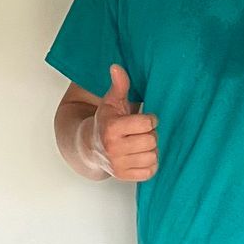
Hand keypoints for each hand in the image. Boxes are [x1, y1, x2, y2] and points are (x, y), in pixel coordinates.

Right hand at [93, 64, 157, 182]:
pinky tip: (140, 155)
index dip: (149, 119)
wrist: (90, 146)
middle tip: (140, 133)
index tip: (143, 119)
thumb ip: (119, 84)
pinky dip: (150, 164)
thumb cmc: (106, 121)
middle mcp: (114, 149)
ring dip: (150, 149)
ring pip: (152, 156)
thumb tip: (116, 67)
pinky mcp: (124, 177)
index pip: (147, 124)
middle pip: (151, 141)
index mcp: (112, 129)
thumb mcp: (111, 101)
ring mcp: (119, 165)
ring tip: (140, 144)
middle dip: (150, 135)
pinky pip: (150, 171)